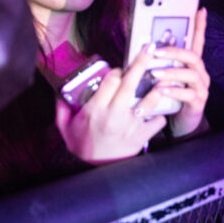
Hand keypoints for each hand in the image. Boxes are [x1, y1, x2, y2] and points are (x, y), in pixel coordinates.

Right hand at [55, 43, 167, 164]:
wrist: (96, 174)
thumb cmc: (82, 147)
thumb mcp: (65, 127)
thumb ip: (62, 108)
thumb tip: (59, 92)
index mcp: (95, 110)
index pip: (111, 80)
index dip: (117, 71)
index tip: (119, 70)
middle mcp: (114, 115)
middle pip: (131, 83)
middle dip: (141, 62)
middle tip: (150, 48)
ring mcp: (131, 126)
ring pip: (150, 100)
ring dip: (158, 87)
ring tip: (165, 76)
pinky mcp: (142, 136)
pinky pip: (158, 121)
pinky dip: (161, 115)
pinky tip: (160, 110)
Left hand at [160, 8, 210, 136]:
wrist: (180, 123)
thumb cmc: (169, 97)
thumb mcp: (165, 78)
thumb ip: (159, 65)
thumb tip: (141, 50)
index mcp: (191, 65)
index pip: (198, 41)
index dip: (200, 26)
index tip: (200, 10)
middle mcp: (200, 73)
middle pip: (193, 56)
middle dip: (175, 52)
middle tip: (156, 52)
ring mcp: (201, 88)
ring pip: (191, 74)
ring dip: (172, 72)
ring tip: (154, 74)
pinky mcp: (198, 102)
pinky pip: (189, 94)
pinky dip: (174, 91)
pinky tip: (162, 90)